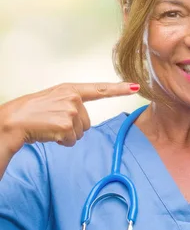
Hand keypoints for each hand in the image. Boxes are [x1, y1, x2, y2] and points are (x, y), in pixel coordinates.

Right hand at [0, 82, 138, 150]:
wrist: (12, 121)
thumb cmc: (31, 111)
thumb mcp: (53, 99)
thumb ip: (71, 102)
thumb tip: (83, 118)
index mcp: (70, 89)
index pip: (100, 89)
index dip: (120, 89)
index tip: (136, 86)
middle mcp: (73, 98)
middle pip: (88, 122)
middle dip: (73, 127)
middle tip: (53, 122)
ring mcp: (71, 111)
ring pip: (81, 133)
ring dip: (67, 135)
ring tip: (50, 126)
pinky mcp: (67, 125)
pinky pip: (73, 141)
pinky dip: (62, 142)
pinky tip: (49, 134)